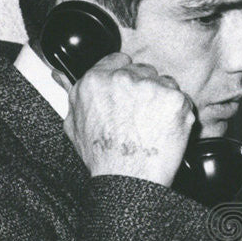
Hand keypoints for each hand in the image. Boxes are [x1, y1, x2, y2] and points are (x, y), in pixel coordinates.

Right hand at [54, 55, 195, 186]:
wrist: (128, 180)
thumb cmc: (103, 157)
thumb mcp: (74, 124)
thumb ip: (71, 93)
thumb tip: (60, 75)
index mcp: (95, 80)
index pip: (119, 60)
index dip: (125, 77)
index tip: (129, 92)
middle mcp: (122, 78)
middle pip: (143, 71)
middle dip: (144, 90)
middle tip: (141, 116)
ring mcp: (151, 87)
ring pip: (164, 82)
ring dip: (162, 99)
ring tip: (153, 125)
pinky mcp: (174, 99)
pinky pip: (182, 98)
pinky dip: (178, 113)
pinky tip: (166, 129)